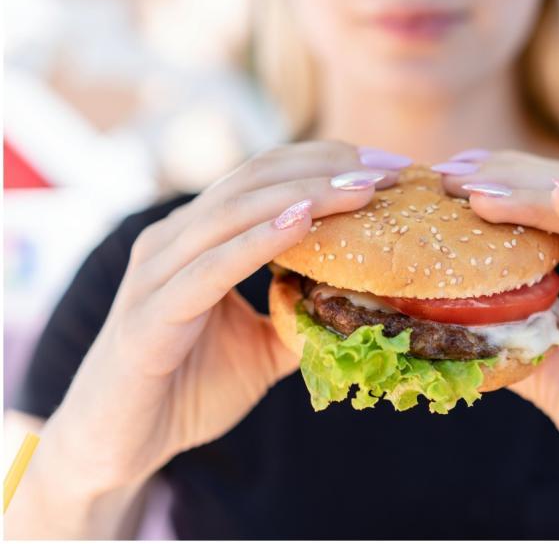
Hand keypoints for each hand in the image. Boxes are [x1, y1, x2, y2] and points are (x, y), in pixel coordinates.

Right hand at [41, 141, 404, 493]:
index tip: (387, 165)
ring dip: (304, 194)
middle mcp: (174, 240)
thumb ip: (301, 317)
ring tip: (361, 188)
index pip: (265, 176)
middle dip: (326, 168)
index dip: (325, 162)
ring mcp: (156, 273)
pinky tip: (302, 222)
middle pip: (254, 179)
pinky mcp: (149, 316)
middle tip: (389, 169)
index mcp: (198, 238)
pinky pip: (209, 268)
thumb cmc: (187, 388)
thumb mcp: (263, 347)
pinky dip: (258, 241)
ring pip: (233, 211)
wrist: (120, 444)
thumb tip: (361, 303)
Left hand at [436, 151, 558, 538]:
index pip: (540, 210)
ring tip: (478, 186)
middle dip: (503, 177)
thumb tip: (441, 325)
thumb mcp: (547, 374)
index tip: (440, 184)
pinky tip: (557, 197)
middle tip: (447, 175)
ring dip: (532, 191)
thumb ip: (507, 341)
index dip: (494, 189)